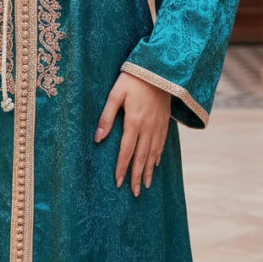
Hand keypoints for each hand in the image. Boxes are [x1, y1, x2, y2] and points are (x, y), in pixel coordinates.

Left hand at [94, 72, 170, 196]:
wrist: (159, 68)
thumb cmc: (132, 78)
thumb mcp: (116, 94)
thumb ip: (106, 117)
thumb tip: (98, 139)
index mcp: (134, 122)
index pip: (126, 151)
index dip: (122, 168)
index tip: (119, 183)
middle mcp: (148, 127)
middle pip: (141, 157)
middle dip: (137, 176)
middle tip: (134, 193)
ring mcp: (158, 125)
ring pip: (153, 153)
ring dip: (148, 170)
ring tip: (145, 185)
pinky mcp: (165, 120)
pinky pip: (162, 143)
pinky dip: (158, 156)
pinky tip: (155, 163)